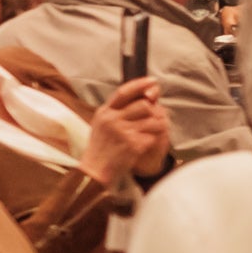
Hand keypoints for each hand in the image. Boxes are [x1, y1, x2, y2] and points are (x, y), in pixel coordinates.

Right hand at [79, 74, 171, 191]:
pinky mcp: (132, 145)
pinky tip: (147, 143)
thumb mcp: (101, 124)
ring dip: (157, 125)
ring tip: (152, 131)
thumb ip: (116, 111)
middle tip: (153, 117)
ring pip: (152, 120)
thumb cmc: (101, 147)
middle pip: (143, 105)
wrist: (94, 171)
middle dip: (152, 111)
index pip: (124, 92)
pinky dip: (153, 139)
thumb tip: (141, 97)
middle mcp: (112, 120)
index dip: (140, 84)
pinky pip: (152, 136)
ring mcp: (122, 132)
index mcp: (104, 112)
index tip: (153, 81)